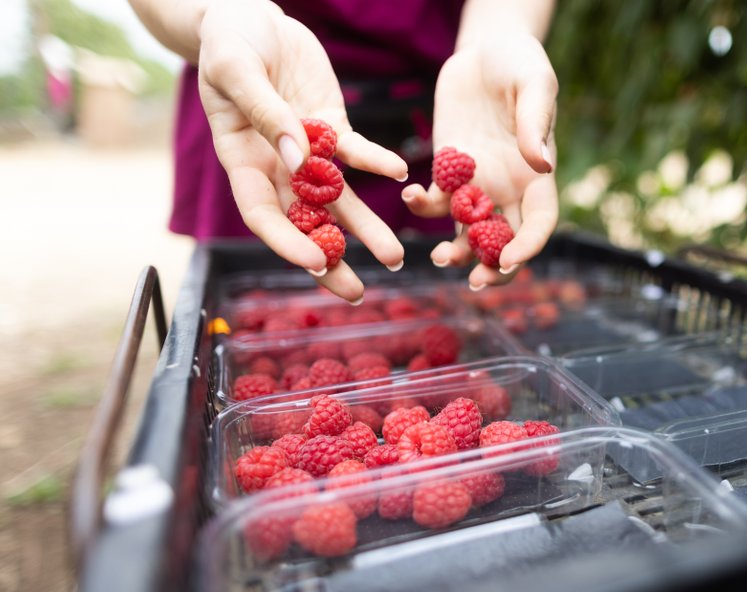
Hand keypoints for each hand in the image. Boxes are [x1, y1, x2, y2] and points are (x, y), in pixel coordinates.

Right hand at [198, 0, 407, 302]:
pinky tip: (402, 175)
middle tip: (357, 293)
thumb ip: (266, 113)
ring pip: (339, 200)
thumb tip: (299, 158)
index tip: (317, 263)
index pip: (263, 214)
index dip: (288, 242)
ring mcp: (308, 150)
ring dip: (366, 229)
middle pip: (305, 222)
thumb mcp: (237, 70)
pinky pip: (358, 153)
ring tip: (395, 258)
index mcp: (242, 161)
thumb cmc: (229, 41)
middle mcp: (276, 166)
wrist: (249, 17)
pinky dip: (378, 163)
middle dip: (330, 259)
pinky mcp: (332, 128)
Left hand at [401, 33, 558, 288]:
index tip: (509, 259)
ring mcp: (477, 183)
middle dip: (493, 267)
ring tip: (438, 258)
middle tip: (476, 281)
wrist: (484, 51)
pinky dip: (423, 207)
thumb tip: (542, 164)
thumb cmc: (519, 62)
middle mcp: (508, 188)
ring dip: (456, 252)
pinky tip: (411, 197)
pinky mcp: (447, 171)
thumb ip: (536, 121)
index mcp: (537, 175)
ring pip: (468, 233)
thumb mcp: (534, 83)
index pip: (540, 222)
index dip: (529, 246)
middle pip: (506, 241)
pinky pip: (435, 202)